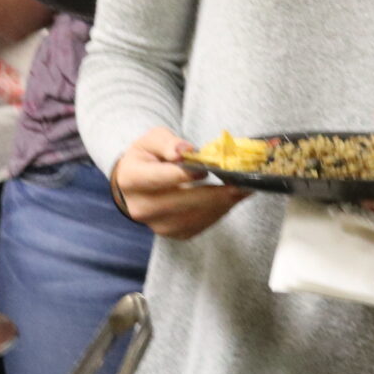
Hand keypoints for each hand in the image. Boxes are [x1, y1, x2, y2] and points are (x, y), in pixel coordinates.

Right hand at [112, 127, 249, 239]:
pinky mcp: (173, 233)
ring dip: (220, 206)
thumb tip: (184, 151)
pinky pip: (199, 226)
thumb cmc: (148, 157)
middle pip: (179, 203)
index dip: (183, 174)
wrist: (138, 184)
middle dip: (212, 195)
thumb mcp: (153, 140)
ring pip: (192, 219)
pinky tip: (231, 199)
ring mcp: (157, 225)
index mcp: (132, 179)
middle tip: (238, 185)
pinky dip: (218, 213)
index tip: (205, 169)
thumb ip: (168, 142)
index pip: (159, 178)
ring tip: (241, 191)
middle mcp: (141, 207)